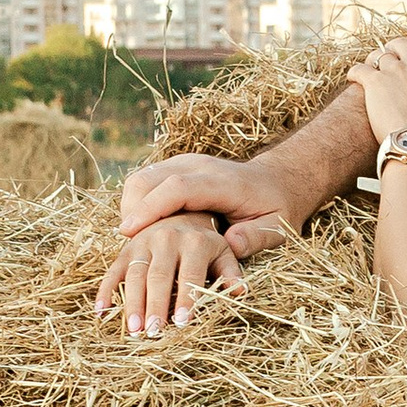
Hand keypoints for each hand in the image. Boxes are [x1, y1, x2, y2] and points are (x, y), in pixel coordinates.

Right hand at [92, 211, 247, 335]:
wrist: (186, 207)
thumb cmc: (212, 237)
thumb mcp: (228, 250)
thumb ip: (232, 271)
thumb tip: (240, 292)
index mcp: (196, 241)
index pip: (191, 273)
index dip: (186, 298)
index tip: (182, 322)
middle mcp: (168, 237)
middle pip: (159, 275)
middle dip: (155, 305)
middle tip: (153, 332)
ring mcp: (144, 240)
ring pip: (135, 274)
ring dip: (132, 303)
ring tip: (133, 330)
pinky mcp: (128, 246)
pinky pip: (114, 268)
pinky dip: (106, 290)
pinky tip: (102, 312)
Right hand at [118, 149, 286, 240]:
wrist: (278, 180)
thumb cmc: (277, 209)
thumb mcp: (278, 228)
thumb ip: (257, 237)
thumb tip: (231, 244)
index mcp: (222, 181)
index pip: (177, 188)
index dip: (150, 209)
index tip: (128, 231)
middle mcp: (200, 165)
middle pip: (150, 178)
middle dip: (131, 210)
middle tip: (127, 243)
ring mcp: (186, 162)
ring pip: (143, 176)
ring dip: (130, 206)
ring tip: (133, 239)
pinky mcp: (177, 167)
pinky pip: (146, 180)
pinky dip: (136, 202)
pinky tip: (141, 228)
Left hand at [351, 31, 406, 153]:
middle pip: (405, 43)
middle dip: (398, 45)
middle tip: (393, 51)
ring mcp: (394, 72)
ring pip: (381, 54)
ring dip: (376, 59)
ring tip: (372, 66)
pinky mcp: (374, 82)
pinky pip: (360, 69)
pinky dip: (356, 72)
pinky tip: (354, 77)